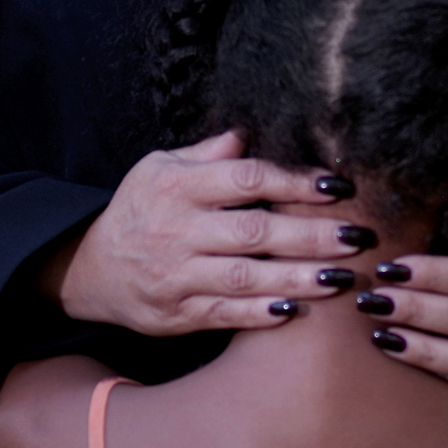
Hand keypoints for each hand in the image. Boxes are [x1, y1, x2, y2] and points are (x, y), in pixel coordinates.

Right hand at [42, 131, 369, 335]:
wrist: (89, 267)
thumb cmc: (141, 209)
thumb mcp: (161, 167)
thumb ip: (209, 154)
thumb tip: (252, 133)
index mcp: (177, 186)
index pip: (245, 180)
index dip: (294, 183)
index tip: (337, 187)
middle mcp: (176, 230)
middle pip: (255, 233)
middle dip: (312, 236)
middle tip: (359, 237)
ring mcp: (176, 275)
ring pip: (246, 278)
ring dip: (298, 279)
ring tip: (343, 279)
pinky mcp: (176, 314)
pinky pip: (224, 314)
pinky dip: (260, 315)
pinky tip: (297, 311)